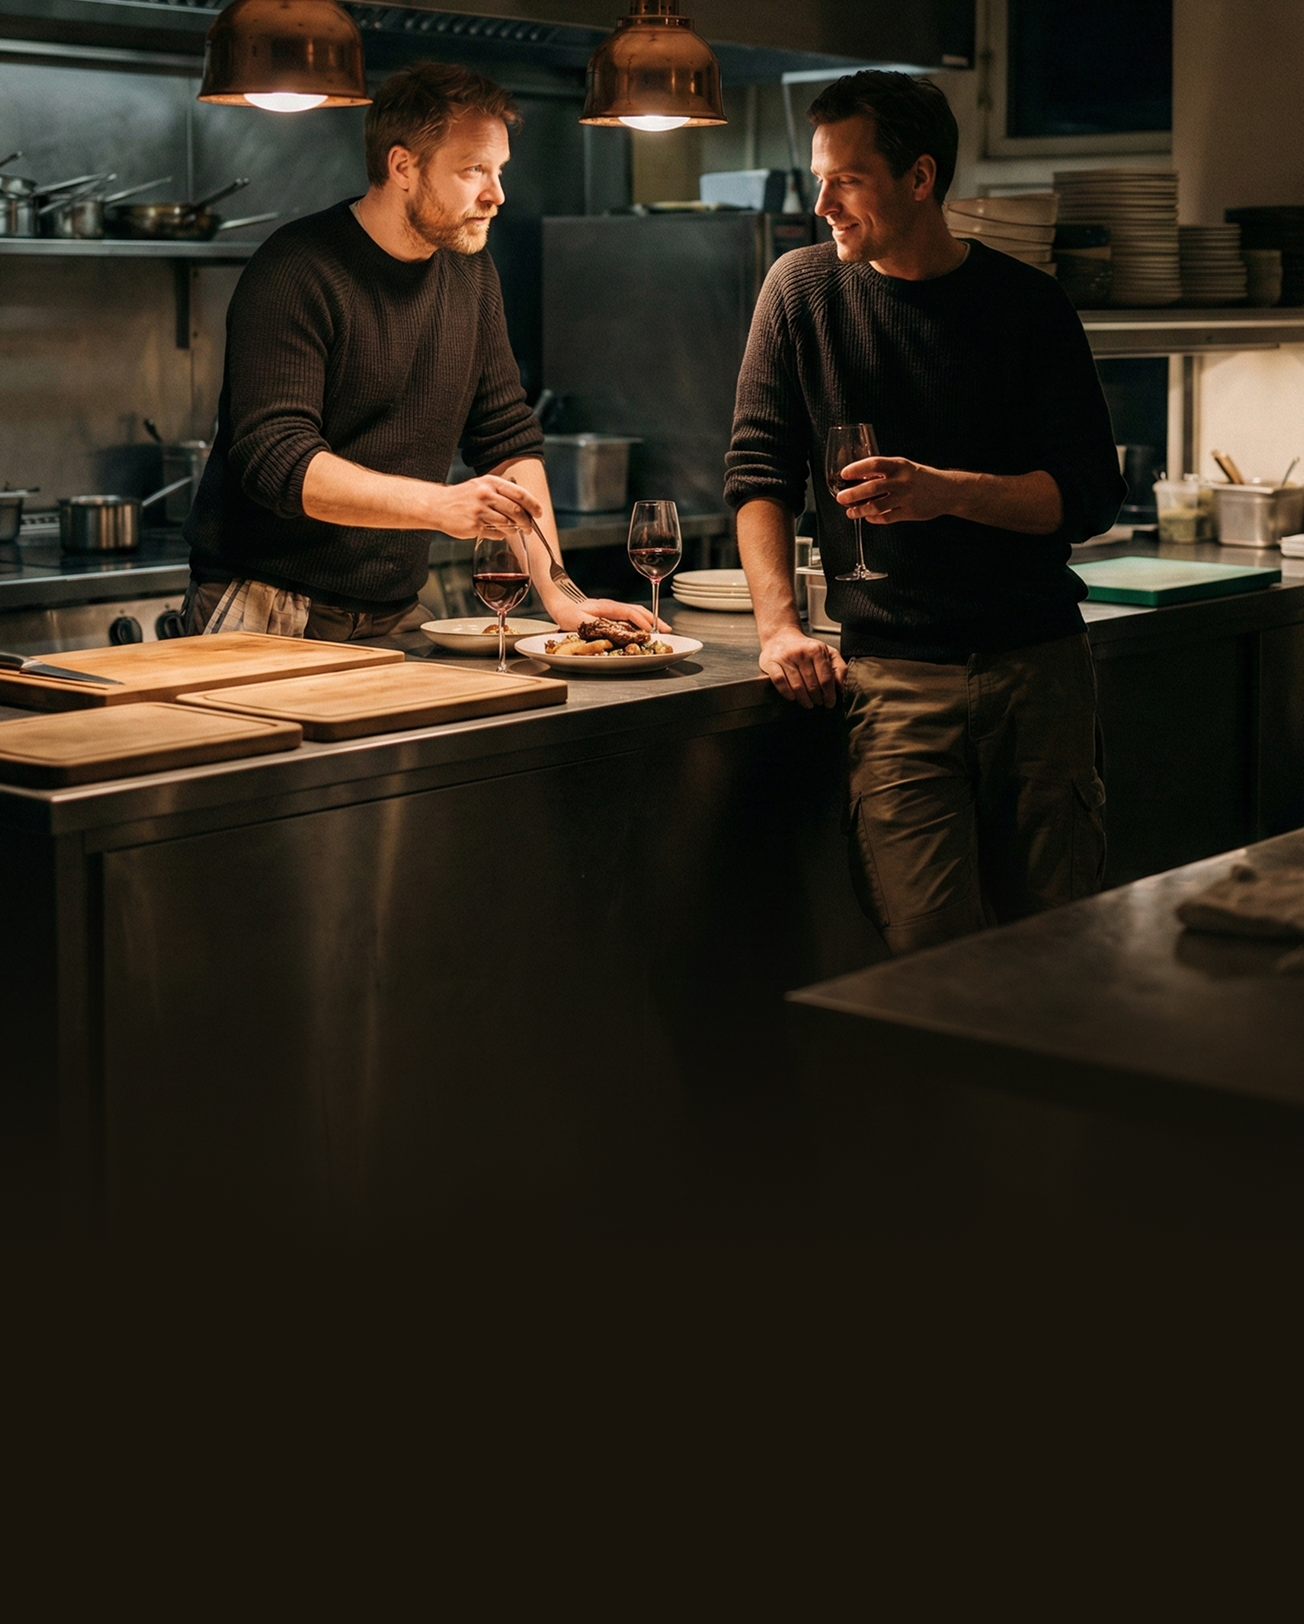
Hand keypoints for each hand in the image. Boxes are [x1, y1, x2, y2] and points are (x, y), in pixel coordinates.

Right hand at [431, 476, 542, 539]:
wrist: (438, 505)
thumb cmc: (463, 497)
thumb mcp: (481, 486)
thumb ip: (501, 493)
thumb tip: (524, 507)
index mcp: (490, 482)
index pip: (519, 493)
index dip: (533, 504)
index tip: (539, 512)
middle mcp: (485, 494)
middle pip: (516, 510)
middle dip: (527, 521)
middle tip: (530, 527)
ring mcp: (479, 511)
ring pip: (508, 524)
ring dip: (515, 530)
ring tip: (514, 530)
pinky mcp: (474, 526)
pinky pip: (496, 533)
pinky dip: (501, 535)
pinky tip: (497, 532)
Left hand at [551, 597, 670, 633]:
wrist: (561, 604)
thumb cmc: (568, 614)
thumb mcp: (580, 621)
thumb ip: (597, 626)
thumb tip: (614, 632)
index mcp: (608, 607)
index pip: (630, 613)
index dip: (642, 622)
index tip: (651, 631)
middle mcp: (613, 606)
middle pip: (639, 610)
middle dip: (654, 620)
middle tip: (667, 630)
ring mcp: (614, 608)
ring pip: (637, 612)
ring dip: (651, 620)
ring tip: (662, 629)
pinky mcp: (613, 613)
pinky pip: (631, 615)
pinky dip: (642, 621)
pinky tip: (646, 628)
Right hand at [758, 625, 845, 708]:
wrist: (780, 637)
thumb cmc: (805, 648)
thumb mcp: (827, 652)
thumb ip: (839, 667)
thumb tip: (841, 687)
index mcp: (816, 650)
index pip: (826, 679)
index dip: (829, 695)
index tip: (830, 703)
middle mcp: (800, 653)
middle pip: (812, 685)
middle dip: (817, 699)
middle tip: (818, 702)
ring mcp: (785, 658)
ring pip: (797, 687)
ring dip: (804, 699)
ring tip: (808, 703)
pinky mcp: (771, 663)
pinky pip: (780, 682)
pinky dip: (787, 693)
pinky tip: (792, 697)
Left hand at [838, 456, 956, 525]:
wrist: (947, 490)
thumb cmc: (922, 477)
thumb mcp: (905, 467)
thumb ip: (885, 471)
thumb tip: (859, 476)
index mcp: (899, 465)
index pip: (874, 464)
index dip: (857, 469)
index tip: (844, 474)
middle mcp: (902, 481)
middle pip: (872, 487)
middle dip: (852, 494)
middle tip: (840, 498)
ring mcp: (906, 497)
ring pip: (877, 506)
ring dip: (860, 510)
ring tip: (850, 512)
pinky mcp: (909, 512)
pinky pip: (887, 518)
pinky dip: (874, 519)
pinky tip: (868, 517)